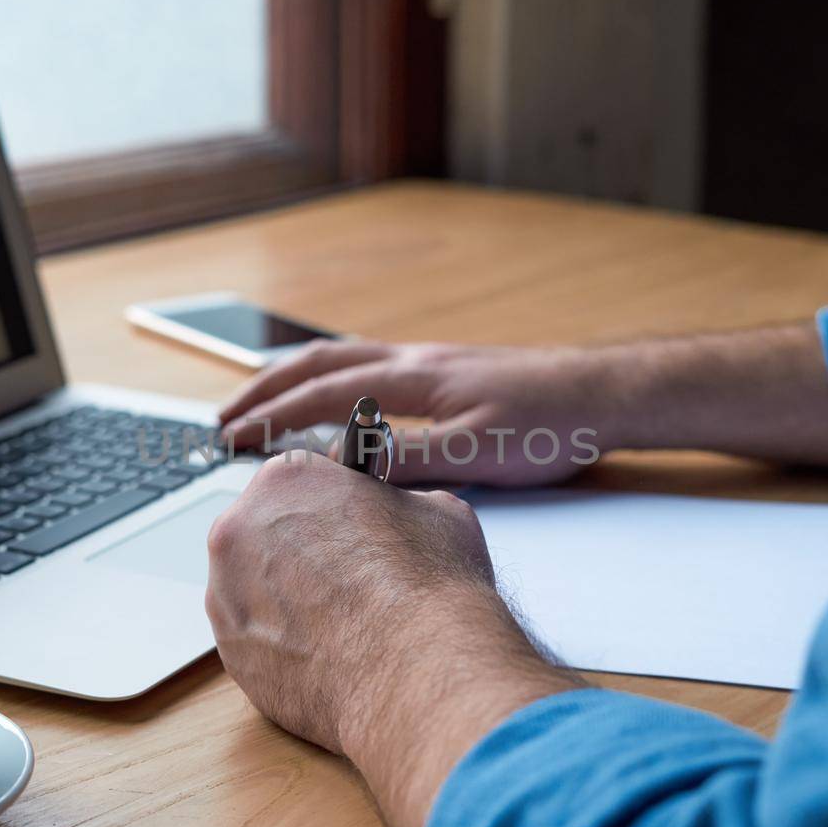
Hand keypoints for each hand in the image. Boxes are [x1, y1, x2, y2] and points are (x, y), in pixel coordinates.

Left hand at [205, 455, 579, 826]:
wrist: (416, 670)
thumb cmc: (428, 588)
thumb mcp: (437, 512)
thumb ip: (398, 506)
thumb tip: (400, 517)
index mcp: (287, 478)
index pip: (299, 484)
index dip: (329, 509)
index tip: (346, 531)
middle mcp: (240, 527)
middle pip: (264, 534)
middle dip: (300, 554)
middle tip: (343, 582)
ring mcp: (225, 592)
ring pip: (252, 589)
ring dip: (286, 601)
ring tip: (337, 624)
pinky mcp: (227, 652)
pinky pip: (252, 640)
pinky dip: (281, 647)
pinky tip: (323, 656)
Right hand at [218, 342, 614, 486]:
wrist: (602, 394)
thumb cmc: (549, 422)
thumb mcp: (476, 451)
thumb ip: (408, 458)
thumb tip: (341, 468)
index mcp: (413, 378)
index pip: (323, 394)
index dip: (272, 417)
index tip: (232, 439)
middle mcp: (413, 361)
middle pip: (318, 364)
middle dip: (265, 390)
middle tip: (225, 417)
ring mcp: (428, 362)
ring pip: (342, 359)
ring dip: (294, 380)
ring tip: (261, 402)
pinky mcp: (445, 372)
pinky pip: (369, 365)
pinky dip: (332, 377)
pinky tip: (334, 398)